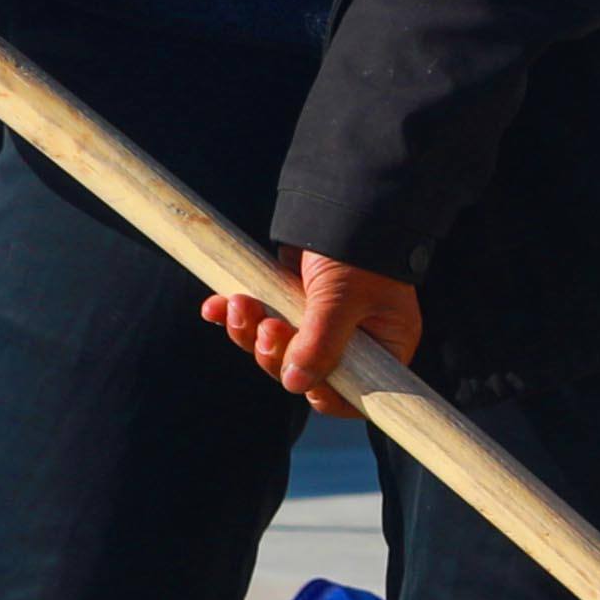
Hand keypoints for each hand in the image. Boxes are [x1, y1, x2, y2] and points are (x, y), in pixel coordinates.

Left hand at [204, 250, 423, 414]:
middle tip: (267, 326)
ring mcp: (317, 327)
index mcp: (382, 348)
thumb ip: (321, 342)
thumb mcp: (343, 297)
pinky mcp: (287, 307)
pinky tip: (217, 306)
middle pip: (306, 374)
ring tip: (241, 305)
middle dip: (276, 353)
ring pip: (276, 350)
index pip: (355, 394)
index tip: (301, 380)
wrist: (337, 204)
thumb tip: (295, 384)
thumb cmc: (357, 251)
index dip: (325, 394)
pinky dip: (235, 316)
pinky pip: (257, 324)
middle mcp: (352, 344)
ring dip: (250, 332)